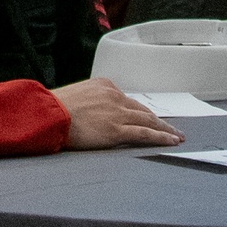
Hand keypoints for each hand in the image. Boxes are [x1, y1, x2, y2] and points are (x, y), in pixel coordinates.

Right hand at [52, 77, 183, 149]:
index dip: (140, 112)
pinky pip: (144, 134)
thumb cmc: (56, 109)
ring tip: (176, 136)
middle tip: (172, 127)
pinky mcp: (117, 130)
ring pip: (148, 121)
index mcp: (104, 85)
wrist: (50, 114)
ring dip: (165, 129)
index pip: (127, 101)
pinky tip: (171, 141)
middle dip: (158, 120)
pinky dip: (160, 137)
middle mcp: (114, 96)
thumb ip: (91, 103)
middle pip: (142, 110)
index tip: (148, 119)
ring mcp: (117, 113)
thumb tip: (94, 114)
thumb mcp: (76, 97)